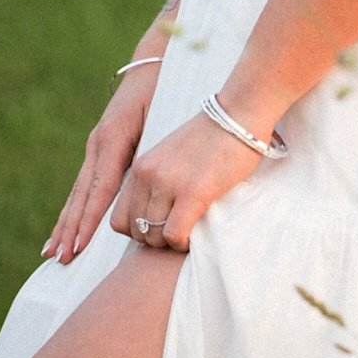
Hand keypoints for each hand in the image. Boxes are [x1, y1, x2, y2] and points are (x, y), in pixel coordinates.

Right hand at [44, 61, 160, 263]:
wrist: (154, 65)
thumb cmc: (165, 89)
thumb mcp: (161, 115)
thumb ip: (152, 149)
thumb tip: (147, 186)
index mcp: (113, 137)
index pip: (100, 187)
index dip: (89, 218)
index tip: (80, 245)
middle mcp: (99, 144)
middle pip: (82, 194)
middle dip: (71, 228)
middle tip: (62, 258)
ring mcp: (96, 146)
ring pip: (78, 192)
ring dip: (66, 223)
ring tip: (53, 252)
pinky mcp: (99, 148)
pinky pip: (84, 184)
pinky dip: (74, 208)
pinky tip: (65, 228)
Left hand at [109, 106, 266, 251]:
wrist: (239, 114)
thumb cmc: (213, 136)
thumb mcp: (172, 155)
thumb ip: (158, 179)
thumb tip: (156, 213)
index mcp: (142, 167)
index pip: (118, 218)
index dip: (138, 230)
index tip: (159, 227)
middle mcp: (148, 175)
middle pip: (136, 231)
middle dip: (155, 240)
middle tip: (177, 232)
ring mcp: (169, 183)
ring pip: (154, 236)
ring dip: (170, 242)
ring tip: (188, 232)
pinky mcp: (193, 192)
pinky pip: (174, 234)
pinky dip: (182, 243)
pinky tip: (194, 235)